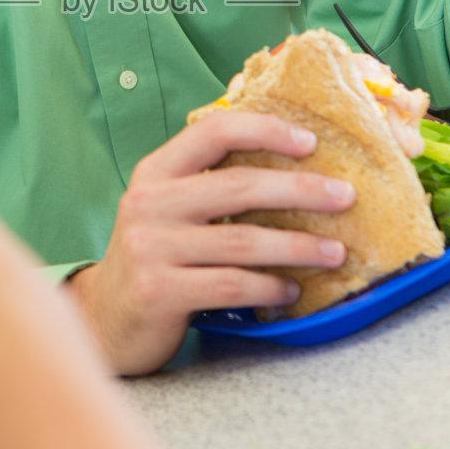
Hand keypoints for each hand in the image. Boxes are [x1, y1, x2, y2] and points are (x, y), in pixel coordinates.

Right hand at [68, 113, 354, 374]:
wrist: (104, 319)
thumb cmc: (155, 257)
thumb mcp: (168, 209)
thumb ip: (208, 184)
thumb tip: (292, 167)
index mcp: (155, 172)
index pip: (214, 131)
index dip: (265, 130)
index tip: (310, 142)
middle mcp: (149, 203)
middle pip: (238, 185)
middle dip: (300, 190)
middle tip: (345, 197)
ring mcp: (150, 247)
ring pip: (242, 241)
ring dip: (297, 247)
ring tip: (334, 252)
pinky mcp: (158, 291)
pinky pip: (230, 285)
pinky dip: (269, 287)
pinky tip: (291, 290)